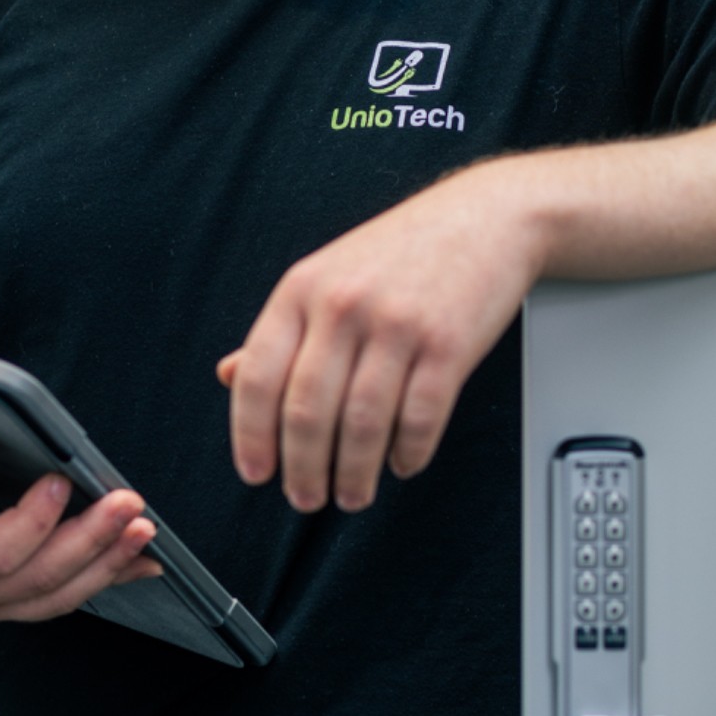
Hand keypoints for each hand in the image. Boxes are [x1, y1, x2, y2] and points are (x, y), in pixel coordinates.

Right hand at [0, 417, 160, 626]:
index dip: (32, 522)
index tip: (58, 479)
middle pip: (35, 578)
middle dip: (88, 541)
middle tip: (129, 503)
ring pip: (54, 598)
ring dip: (105, 564)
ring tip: (144, 530)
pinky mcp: (6, 601)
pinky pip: (60, 599)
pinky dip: (105, 579)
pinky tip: (142, 562)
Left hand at [219, 162, 546, 512]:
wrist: (485, 218)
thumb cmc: (404, 250)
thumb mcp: (327, 274)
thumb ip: (282, 329)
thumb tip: (231, 376)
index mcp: (304, 288)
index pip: (260, 376)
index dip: (251, 436)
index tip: (257, 472)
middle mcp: (345, 305)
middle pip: (308, 413)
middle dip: (303, 470)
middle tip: (307, 497)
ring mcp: (397, 324)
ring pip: (362, 425)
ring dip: (354, 475)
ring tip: (353, 493)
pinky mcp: (448, 345)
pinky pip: (419, 419)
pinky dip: (407, 454)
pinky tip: (402, 462)